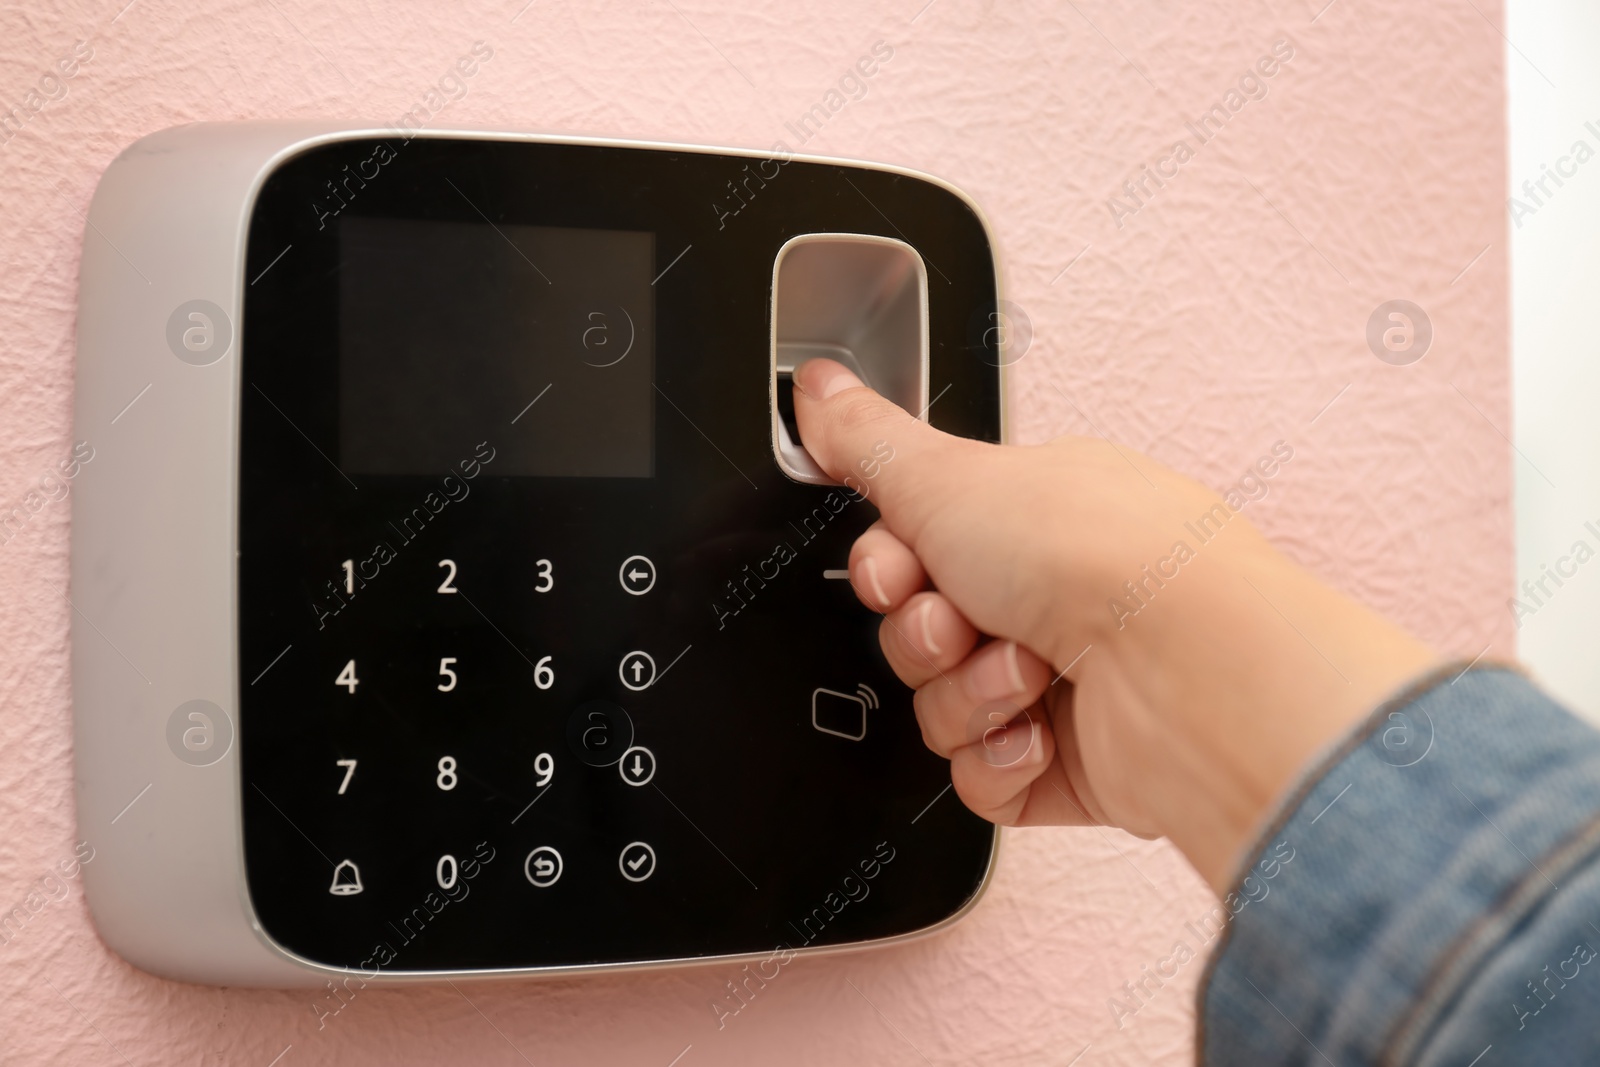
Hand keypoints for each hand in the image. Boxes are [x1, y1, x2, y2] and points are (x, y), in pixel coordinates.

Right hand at [792, 358, 1437, 890]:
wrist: (1186, 671)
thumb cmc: (1096, 558)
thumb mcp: (948, 474)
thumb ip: (867, 441)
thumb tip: (815, 388)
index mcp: (1028, 517)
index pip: (914, 550)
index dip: (886, 569)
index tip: (898, 569)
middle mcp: (1052, 596)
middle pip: (918, 634)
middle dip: (925, 637)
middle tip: (964, 620)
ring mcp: (1068, 684)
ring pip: (943, 710)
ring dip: (968, 695)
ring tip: (1029, 674)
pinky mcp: (1075, 765)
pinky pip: (982, 778)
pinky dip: (999, 761)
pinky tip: (1039, 734)